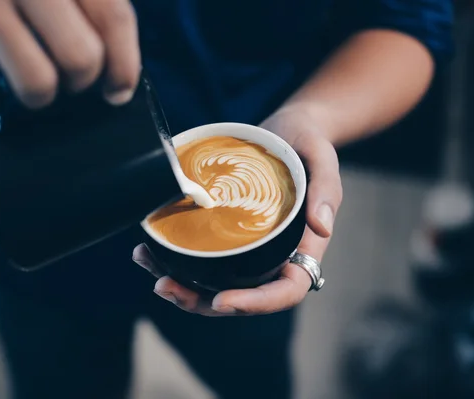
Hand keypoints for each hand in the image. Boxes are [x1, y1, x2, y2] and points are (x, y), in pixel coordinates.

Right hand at [0, 0, 139, 114]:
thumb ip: (89, 3)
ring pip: (38, 85)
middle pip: (81, 59)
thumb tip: (118, 85)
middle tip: (67, 74)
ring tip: (29, 76)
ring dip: (39, 94)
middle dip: (80, 79)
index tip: (118, 90)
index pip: (113, 18)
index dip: (125, 66)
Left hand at [133, 106, 342, 315]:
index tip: (222, 300)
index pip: (285, 291)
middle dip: (202, 301)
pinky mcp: (228, 235)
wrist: (288, 130)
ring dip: (182, 286)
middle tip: (165, 287)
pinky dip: (174, 260)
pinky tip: (147, 248)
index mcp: (302, 249)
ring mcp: (249, 249)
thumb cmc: (308, 144)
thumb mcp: (322, 158)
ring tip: (150, 270)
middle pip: (241, 296)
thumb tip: (322, 227)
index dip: (255, 304)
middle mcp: (274, 256)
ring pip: (216, 283)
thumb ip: (326, 189)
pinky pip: (202, 257)